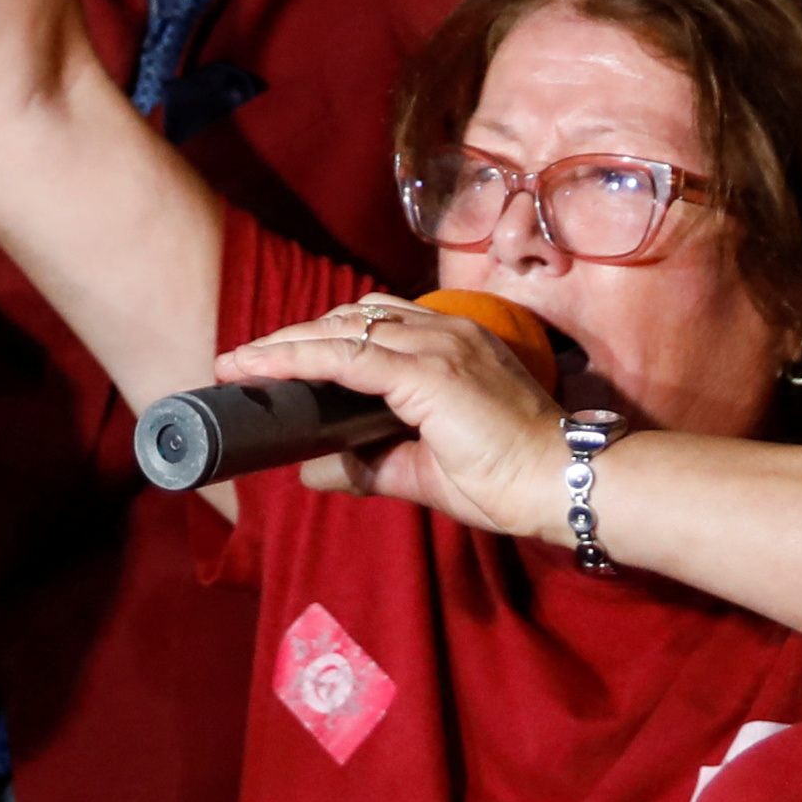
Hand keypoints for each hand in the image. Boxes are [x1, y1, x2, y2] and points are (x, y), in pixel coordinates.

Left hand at [209, 290, 568, 528]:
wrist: (560, 483)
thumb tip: (313, 471)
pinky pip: (345, 357)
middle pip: (350, 317)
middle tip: (244, 362)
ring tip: (240, 364)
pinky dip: (298, 360)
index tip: (271, 357)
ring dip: (285, 345)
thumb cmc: (507, 478)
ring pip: (340, 331)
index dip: (318, 336)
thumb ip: (369, 466)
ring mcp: (436, 346)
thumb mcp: (424, 471)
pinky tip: (262, 369)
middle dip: (293, 337)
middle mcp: (442, 332)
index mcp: (450, 345)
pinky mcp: (427, 371)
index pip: (372, 323)